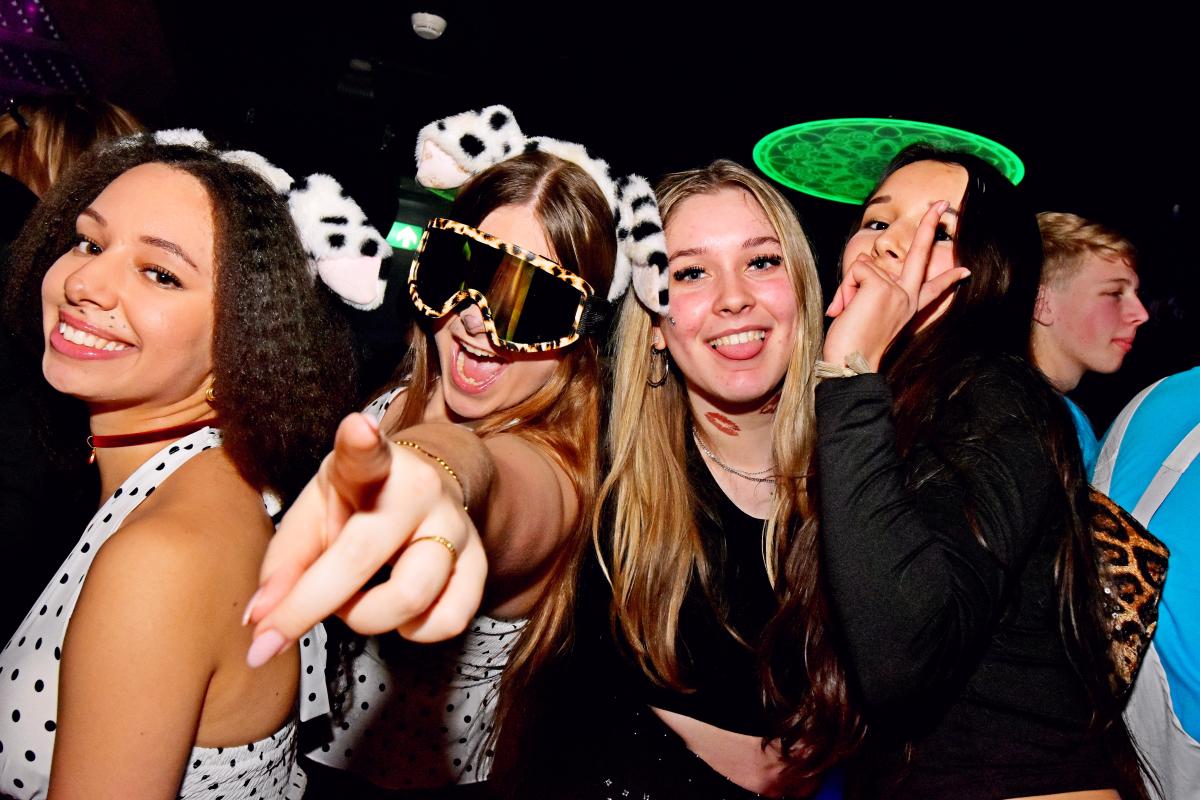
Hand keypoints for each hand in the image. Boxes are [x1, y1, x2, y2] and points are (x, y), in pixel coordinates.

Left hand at [243, 413, 486, 665]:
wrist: (424, 491)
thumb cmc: (358, 502)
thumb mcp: (315, 510)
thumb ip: (285, 561)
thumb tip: (262, 620)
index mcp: (373, 467)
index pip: (366, 453)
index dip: (361, 441)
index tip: (358, 428)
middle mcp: (421, 491)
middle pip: (365, 558)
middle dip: (311, 605)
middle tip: (289, 617)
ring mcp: (456, 527)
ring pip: (410, 599)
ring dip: (364, 618)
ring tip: (352, 602)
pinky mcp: (479, 562)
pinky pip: (449, 620)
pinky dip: (414, 630)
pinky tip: (398, 612)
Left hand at [824, 200, 970, 368]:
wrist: (851, 361)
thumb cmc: (854, 343)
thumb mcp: (869, 314)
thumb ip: (870, 291)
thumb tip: (862, 270)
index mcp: (909, 306)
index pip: (933, 288)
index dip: (948, 279)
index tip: (965, 271)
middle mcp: (907, 296)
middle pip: (920, 252)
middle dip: (929, 223)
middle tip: (940, 201)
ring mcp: (896, 290)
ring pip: (864, 265)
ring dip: (849, 286)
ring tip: (848, 311)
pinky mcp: (880, 286)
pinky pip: (856, 270)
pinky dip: (845, 287)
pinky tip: (848, 308)